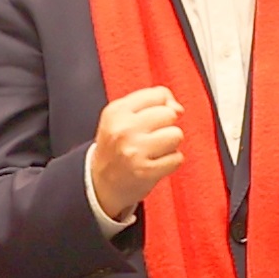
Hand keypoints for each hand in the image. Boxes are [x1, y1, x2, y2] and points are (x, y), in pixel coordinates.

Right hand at [91, 85, 192, 216]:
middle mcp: (124, 129)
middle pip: (170, 114)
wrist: (99, 183)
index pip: (159, 94)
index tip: (153, 118)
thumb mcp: (123, 116)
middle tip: (150, 138)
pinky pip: (177, 158)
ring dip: (170, 144)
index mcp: (117, 111)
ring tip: (153, 150)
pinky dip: (170, 162)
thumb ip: (152, 102)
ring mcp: (134, 151)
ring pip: (176, 135)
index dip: (163, 105)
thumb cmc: (117, 146)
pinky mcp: (146, 171)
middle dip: (166, 126)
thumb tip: (178, 108)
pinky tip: (155, 164)